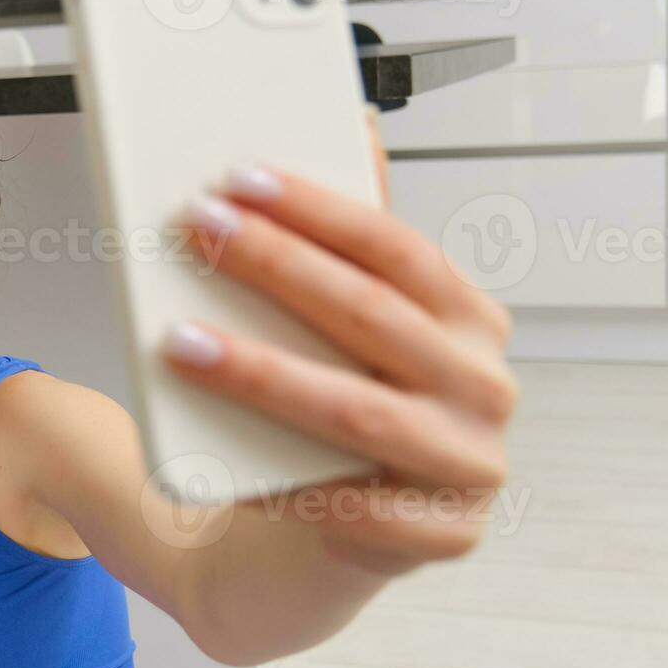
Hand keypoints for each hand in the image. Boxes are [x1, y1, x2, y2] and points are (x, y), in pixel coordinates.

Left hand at [166, 156, 517, 576]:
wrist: (338, 539)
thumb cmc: (342, 413)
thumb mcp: (346, 330)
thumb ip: (351, 246)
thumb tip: (358, 127)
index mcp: (471, 320)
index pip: (397, 249)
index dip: (316, 210)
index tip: (238, 179)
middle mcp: (484, 387)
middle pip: (372, 316)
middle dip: (277, 267)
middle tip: (200, 232)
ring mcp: (472, 465)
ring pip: (358, 412)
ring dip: (262, 372)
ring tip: (182, 342)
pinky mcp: (444, 536)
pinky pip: (357, 506)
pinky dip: (289, 482)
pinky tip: (223, 455)